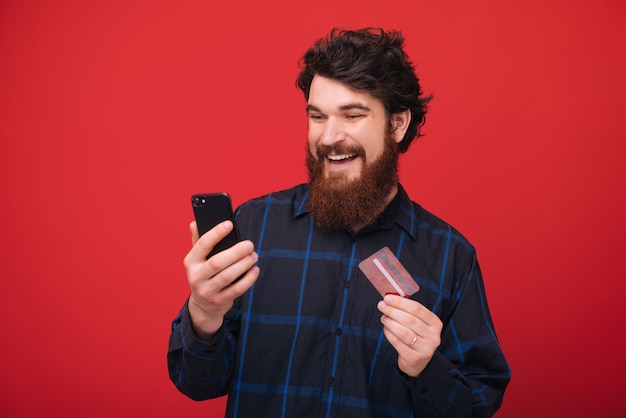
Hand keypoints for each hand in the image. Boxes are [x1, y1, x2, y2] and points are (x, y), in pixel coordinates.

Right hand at [183, 220, 259, 340]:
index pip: (202, 245)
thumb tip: (195, 223)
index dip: (216, 233)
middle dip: (235, 252)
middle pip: (217, 263)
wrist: (202, 306)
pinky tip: (255, 270)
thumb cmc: (203, 275)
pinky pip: (237, 290)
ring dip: (244, 265)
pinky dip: (248, 279)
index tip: (229, 224)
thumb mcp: (197, 259)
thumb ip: (198, 241)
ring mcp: (207, 291)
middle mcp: (196, 277)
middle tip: (249, 244)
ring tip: (254, 256)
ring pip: (227, 276)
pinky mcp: (220, 301)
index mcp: (191, 262)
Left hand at [377, 294, 442, 377]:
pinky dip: (389, 333)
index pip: (417, 309)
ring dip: (390, 322)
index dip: (401, 302)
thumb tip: (390, 298)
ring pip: (403, 332)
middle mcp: (433, 336)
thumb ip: (408, 311)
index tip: (387, 298)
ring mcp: (425, 348)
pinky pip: (397, 342)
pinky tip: (386, 329)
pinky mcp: (414, 358)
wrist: (419, 362)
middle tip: (381, 306)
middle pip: (409, 319)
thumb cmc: (416, 336)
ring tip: (383, 318)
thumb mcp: (418, 323)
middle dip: (392, 311)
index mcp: (435, 323)